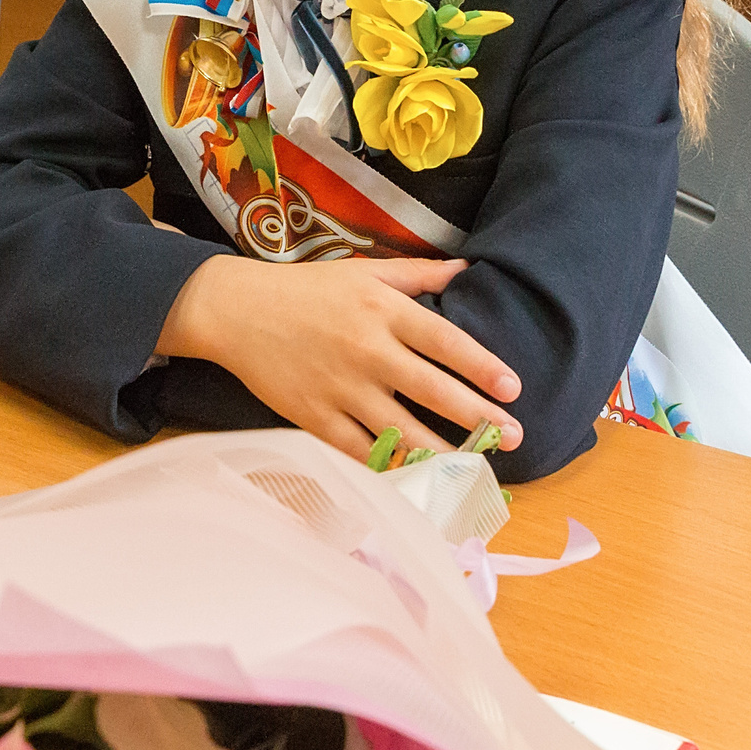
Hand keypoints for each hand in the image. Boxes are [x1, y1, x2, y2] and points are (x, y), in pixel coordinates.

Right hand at [159, 254, 524, 462]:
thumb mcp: (363, 271)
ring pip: (402, 431)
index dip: (482, 366)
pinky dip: (391, 468)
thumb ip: (418, 274)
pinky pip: (360, 450)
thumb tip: (467, 269)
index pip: (445, 341)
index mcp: (382, 311)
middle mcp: (367, 350)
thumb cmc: (305, 289)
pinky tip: (419, 480)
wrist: (235, 311)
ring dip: (444, 452)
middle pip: (433, 390)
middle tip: (515, 435)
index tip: (512, 388)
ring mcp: (340, 388)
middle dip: (479, 417)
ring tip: (476, 468)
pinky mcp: (315, 417)